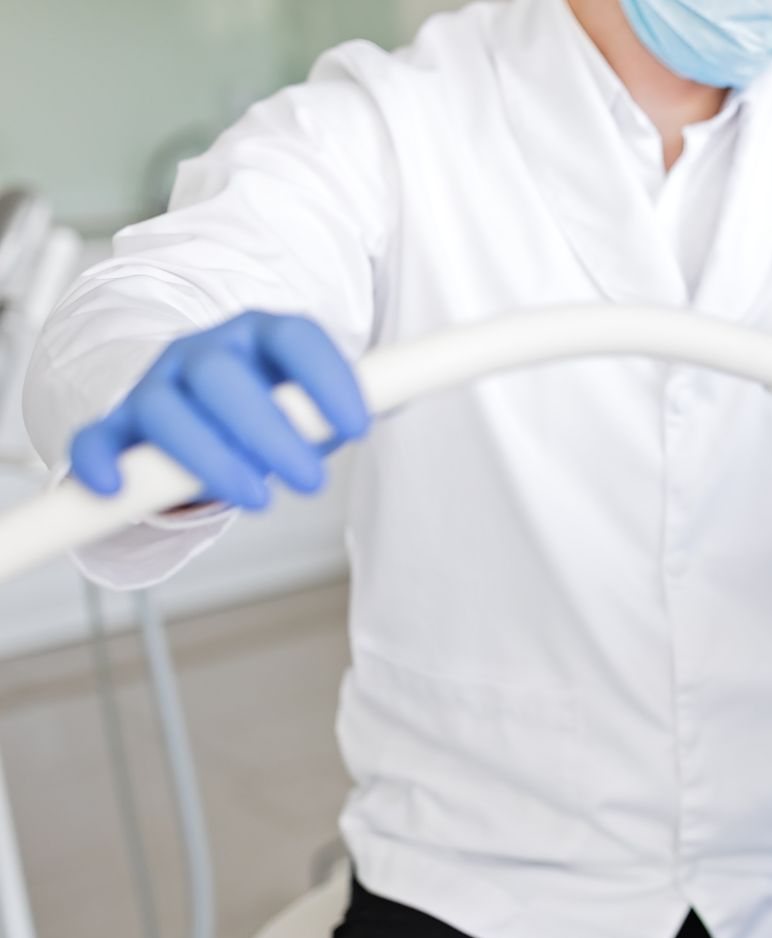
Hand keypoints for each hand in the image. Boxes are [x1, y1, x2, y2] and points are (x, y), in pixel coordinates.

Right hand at [69, 312, 368, 510]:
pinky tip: (121, 489)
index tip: (361, 426)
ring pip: (165, 409)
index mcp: (262, 336)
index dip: (330, 378)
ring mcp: (157, 385)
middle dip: (270, 432)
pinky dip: (102, 463)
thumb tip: (405, 393)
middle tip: (313, 483)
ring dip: (210, 457)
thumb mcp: (317, 397)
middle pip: (224, 377)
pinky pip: (98, 438)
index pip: (296, 338)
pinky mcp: (118, 426)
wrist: (199, 401)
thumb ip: (361, 397)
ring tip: (258, 499)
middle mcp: (205, 352)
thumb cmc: (272, 403)